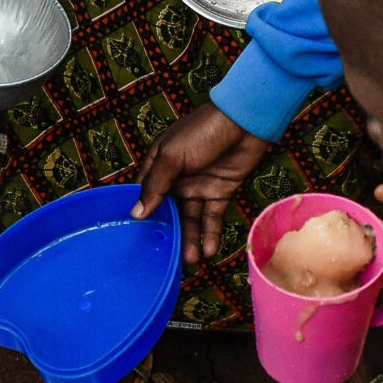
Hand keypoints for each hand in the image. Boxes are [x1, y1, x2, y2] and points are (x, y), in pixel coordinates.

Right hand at [133, 105, 271, 261]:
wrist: (245, 121)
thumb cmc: (203, 131)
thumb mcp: (172, 157)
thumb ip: (156, 186)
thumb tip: (137, 214)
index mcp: (159, 165)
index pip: (145, 195)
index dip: (142, 215)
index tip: (138, 239)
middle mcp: (177, 178)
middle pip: (169, 212)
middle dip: (169, 234)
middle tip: (168, 258)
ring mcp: (199, 186)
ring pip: (191, 219)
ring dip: (191, 239)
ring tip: (191, 261)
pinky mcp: (221, 192)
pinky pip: (212, 217)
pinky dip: (211, 233)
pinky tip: (209, 251)